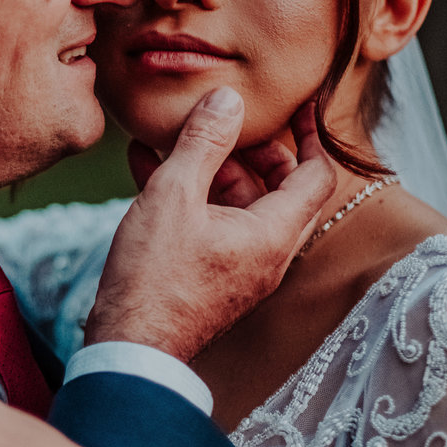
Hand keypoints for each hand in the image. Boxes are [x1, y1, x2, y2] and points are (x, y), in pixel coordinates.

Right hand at [86, 89, 334, 360]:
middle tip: (230, 122)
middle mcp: (267, 254)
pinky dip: (192, 196)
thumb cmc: (154, 278)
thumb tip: (227, 99)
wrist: (130, 347)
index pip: (316, 175)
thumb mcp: (174, 196)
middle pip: (280, 190)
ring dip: (214, 170)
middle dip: (255, 150)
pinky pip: (212, 225)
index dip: (311, 135)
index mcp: (274, 234)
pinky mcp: (210, 278)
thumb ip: (202, 142)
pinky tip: (148, 166)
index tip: (299, 105)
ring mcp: (239, 269)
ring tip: (176, 138)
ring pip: (241, 206)